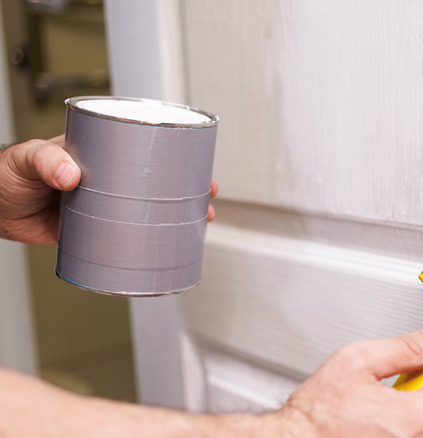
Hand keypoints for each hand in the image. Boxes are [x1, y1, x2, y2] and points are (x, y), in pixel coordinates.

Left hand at [0, 136, 217, 244]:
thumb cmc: (3, 173)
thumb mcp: (26, 158)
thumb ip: (47, 160)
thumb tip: (72, 174)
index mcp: (97, 152)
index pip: (141, 147)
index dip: (171, 154)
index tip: (193, 159)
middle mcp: (105, 178)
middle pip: (153, 181)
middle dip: (184, 188)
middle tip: (206, 195)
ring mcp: (101, 204)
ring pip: (146, 210)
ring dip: (172, 218)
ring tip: (196, 223)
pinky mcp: (91, 231)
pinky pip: (125, 236)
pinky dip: (144, 243)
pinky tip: (160, 248)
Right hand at [268, 324, 422, 436]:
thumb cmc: (317, 415)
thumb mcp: (358, 361)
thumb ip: (406, 348)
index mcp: (420, 417)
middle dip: (422, 391)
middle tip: (390, 388)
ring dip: (411, 413)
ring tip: (376, 409)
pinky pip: (416, 437)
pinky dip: (402, 430)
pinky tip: (375, 426)